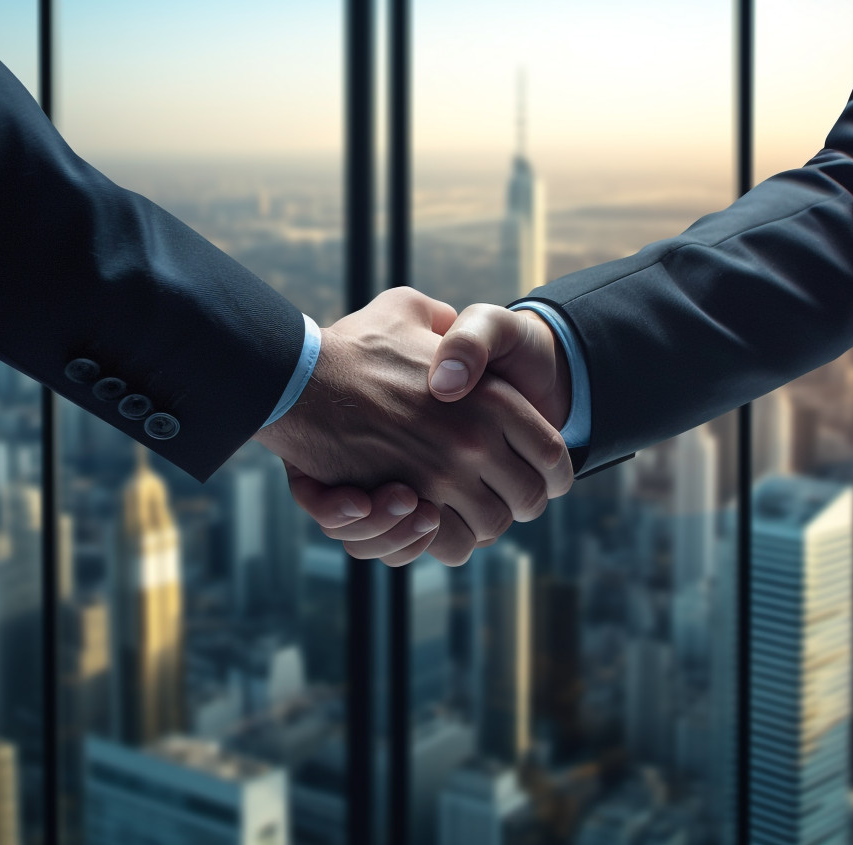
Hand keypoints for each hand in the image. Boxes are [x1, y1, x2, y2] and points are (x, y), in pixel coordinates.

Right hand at [257, 288, 572, 563]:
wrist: (299, 377)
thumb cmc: (353, 343)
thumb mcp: (410, 309)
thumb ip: (445, 323)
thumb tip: (458, 328)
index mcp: (492, 398)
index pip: (553, 458)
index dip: (551, 476)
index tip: (538, 478)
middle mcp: (476, 439)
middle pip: (528, 500)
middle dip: (515, 504)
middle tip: (494, 496)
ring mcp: (442, 475)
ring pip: (491, 527)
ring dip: (479, 524)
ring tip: (459, 508)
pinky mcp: (408, 503)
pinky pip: (451, 543)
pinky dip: (447, 540)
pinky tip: (432, 520)